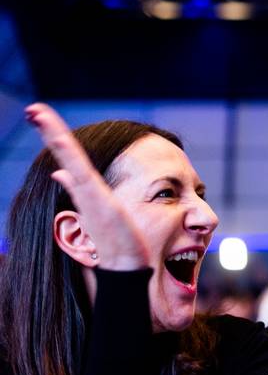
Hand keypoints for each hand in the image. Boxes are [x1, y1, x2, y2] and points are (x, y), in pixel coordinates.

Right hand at [25, 103, 150, 269]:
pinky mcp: (94, 198)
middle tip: (33, 109)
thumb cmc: (117, 239)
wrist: (125, 264)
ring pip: (68, 156)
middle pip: (63, 152)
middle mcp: (83, 188)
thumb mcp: (97, 210)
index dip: (55, 135)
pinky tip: (56, 137)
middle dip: (49, 130)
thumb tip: (60, 173)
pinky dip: (66, 152)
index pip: (69, 156)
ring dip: (53, 133)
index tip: (41, 115)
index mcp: (86, 188)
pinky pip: (79, 169)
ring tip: (37, 112)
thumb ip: (77, 189)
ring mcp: (87, 192)